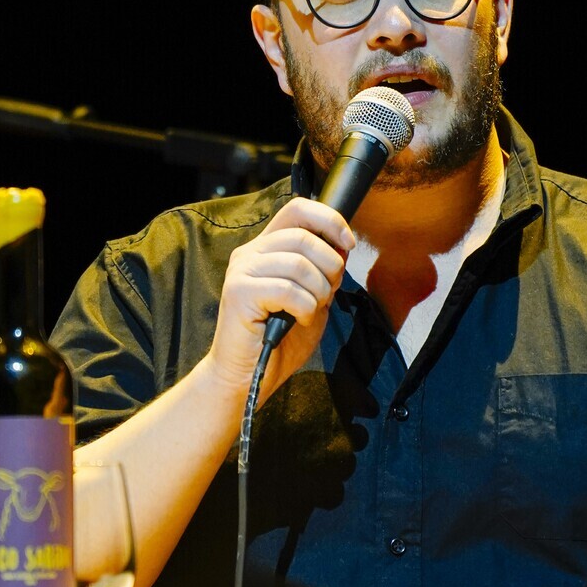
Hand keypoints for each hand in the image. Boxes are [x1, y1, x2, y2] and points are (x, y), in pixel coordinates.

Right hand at [208, 197, 354, 399]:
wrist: (247, 376)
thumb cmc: (279, 339)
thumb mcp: (313, 297)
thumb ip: (324, 271)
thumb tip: (343, 245)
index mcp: (267, 248)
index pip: (298, 210)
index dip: (329, 220)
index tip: (348, 244)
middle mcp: (250, 253)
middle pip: (304, 237)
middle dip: (330, 267)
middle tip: (326, 295)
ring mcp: (241, 271)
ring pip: (299, 264)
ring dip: (318, 292)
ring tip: (310, 310)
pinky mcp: (238, 292)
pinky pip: (289, 290)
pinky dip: (305, 308)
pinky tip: (298, 319)